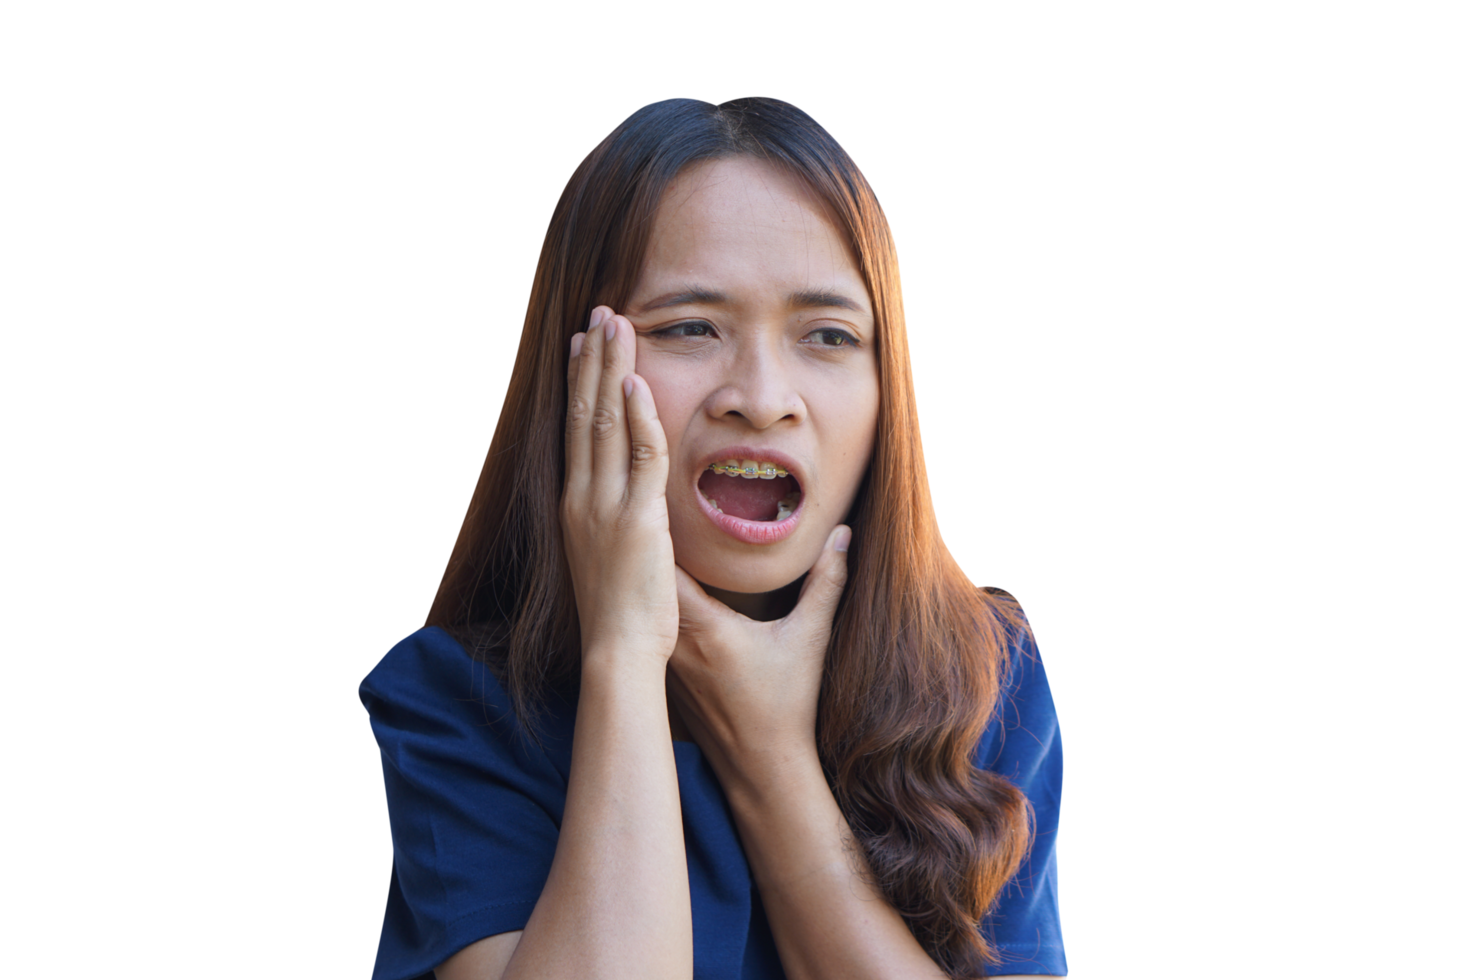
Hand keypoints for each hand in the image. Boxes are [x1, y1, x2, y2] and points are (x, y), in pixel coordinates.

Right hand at [560, 306, 678, 668]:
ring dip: (612, 370)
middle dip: (593, 359)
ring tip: (617, 325)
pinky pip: (639, 458)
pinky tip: (637, 382)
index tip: (582, 343)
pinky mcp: (635, 520)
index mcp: (575, 503)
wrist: (617, 651)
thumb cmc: (622, 611)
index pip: (576, 428)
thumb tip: (632, 496)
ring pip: (605, 423)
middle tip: (601, 314)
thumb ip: (618, 516)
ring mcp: (604, 506)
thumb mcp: (609, 552)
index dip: (579, 382)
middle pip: (584, 413)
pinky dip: (638, 417)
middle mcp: (582, 497)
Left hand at [666, 525, 852, 787]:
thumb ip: (826, 582)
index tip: (667, 500)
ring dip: (649, 578)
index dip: (662, 530)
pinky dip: (653, 608)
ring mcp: (664, 663)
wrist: (762, 768)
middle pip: (647, 582)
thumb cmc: (786, 705)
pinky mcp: (664, 677)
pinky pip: (650, 630)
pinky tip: (658, 591)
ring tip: (652, 540)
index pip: (665, 566)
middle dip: (652, 547)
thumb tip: (842, 534)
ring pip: (645, 607)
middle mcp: (673, 643)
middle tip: (656, 508)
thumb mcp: (810, 639)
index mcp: (703, 628)